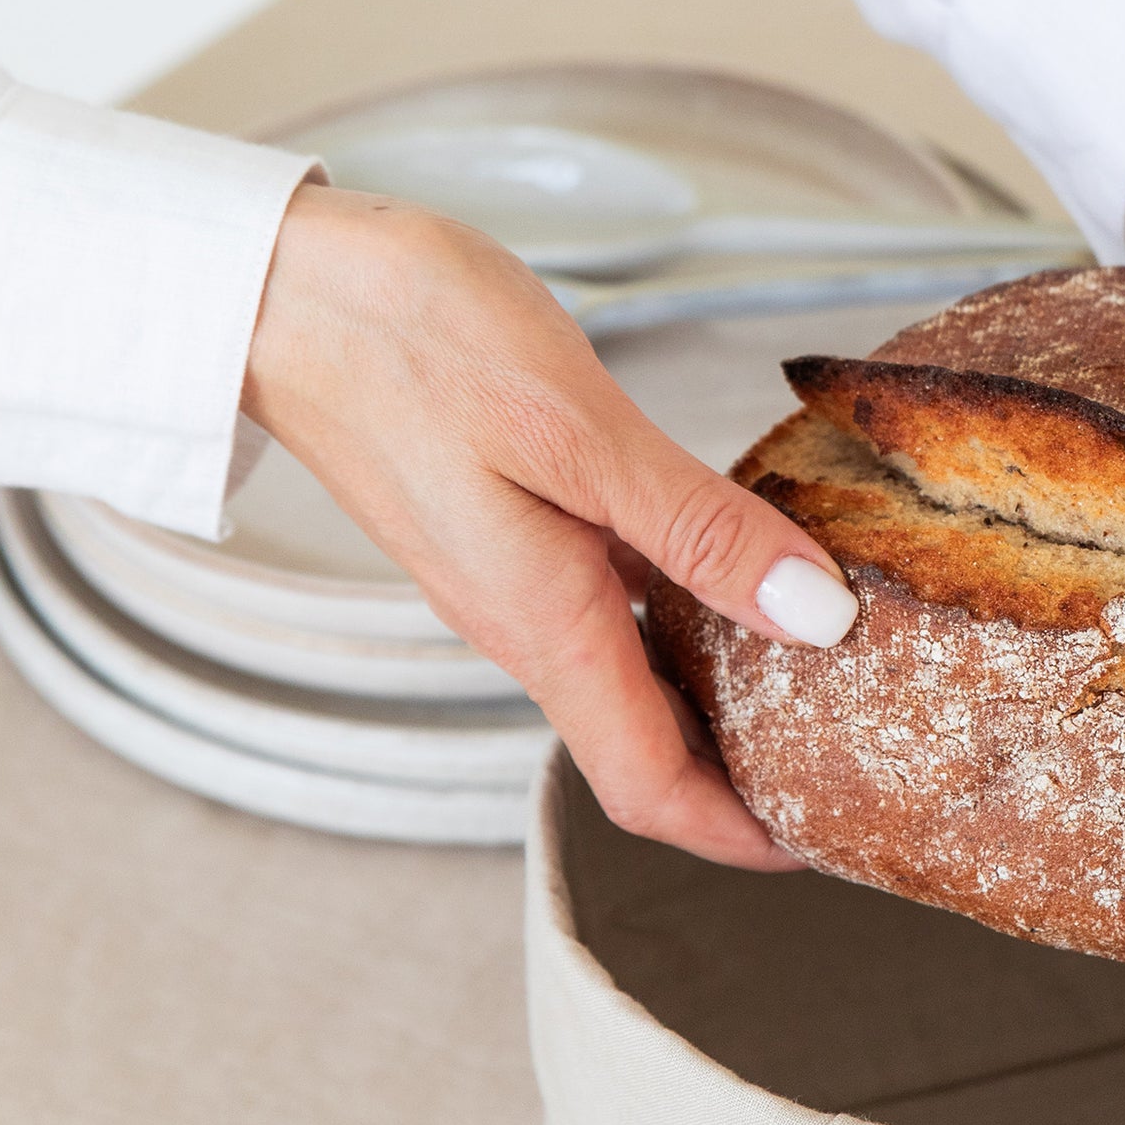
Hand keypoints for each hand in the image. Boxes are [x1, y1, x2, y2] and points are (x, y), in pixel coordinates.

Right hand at [242, 185, 858, 867]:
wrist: (277, 287)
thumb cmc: (407, 338)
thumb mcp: (577, 427)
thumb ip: (697, 527)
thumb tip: (815, 616)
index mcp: (543, 623)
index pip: (647, 788)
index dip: (739, 832)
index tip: (824, 837)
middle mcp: (524, 624)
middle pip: (646, 751)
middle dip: (744, 782)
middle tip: (846, 764)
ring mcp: (511, 581)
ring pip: (631, 682)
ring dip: (719, 701)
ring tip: (818, 677)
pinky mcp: (506, 531)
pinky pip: (610, 612)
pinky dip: (685, 617)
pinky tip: (738, 570)